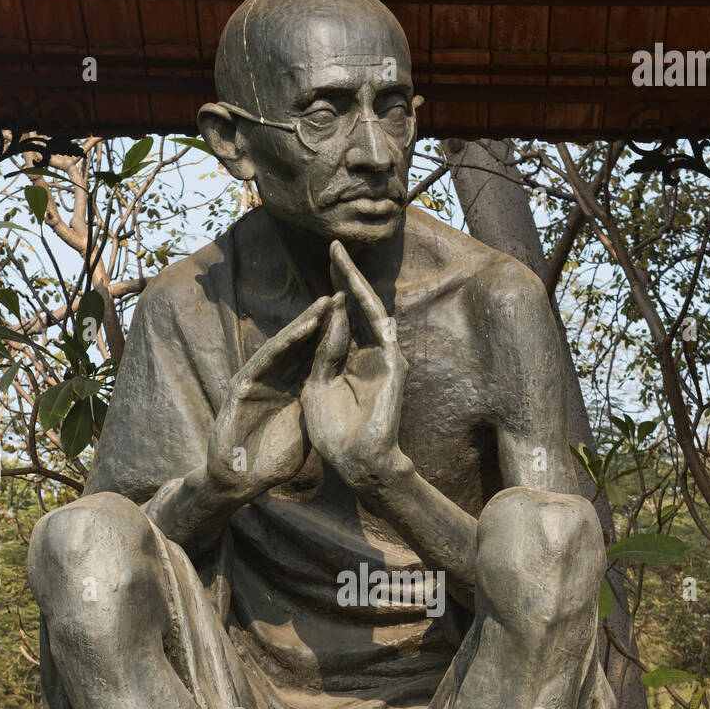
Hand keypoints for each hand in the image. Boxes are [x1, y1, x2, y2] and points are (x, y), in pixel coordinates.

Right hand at [206, 297, 329, 501]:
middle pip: (299, 344)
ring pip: (283, 345)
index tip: (355, 318)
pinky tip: (301, 330)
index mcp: (289, 387)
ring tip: (324, 303)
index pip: (312, 356)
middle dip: (320, 321)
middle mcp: (273, 378)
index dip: (332, 337)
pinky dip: (284, 344)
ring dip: (303, 323)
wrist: (242, 481)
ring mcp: (256, 380)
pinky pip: (266, 360)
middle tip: (341, 295)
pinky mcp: (242, 388)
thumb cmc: (272, 460)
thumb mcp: (307, 430)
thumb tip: (347, 396)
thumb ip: (320, 407)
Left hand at [300, 242, 408, 490]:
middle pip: (356, 307)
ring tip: (340, 255)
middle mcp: (368, 354)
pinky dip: (364, 310)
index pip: (341, 318)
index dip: (332, 291)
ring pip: (369, 311)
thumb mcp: (317, 386)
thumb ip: (322, 353)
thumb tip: (330, 316)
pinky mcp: (392, 367)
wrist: (356, 462)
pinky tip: (351, 288)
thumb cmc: (335, 433)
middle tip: (333, 246)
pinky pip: (377, 330)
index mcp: (349, 360)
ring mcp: (383, 358)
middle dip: (344, 276)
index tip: (322, 265)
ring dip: (355, 283)